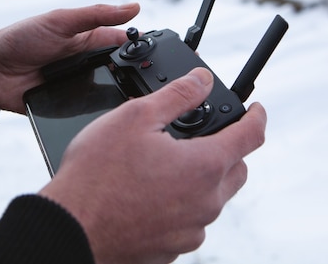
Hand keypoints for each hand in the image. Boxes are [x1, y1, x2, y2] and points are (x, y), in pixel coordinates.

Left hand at [0, 3, 139, 112]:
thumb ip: (96, 14)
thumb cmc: (21, 39)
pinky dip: (99, 115)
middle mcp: (89, 64)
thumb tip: (134, 7)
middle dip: (134, 76)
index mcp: (90, 40)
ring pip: (110, 95)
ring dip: (119, 97)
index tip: (158, 56)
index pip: (125, 44)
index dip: (142, 49)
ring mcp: (81, 87)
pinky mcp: (71, 108)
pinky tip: (109, 118)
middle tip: (148, 82)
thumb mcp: (61, 21)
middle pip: (122, 72)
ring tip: (132, 99)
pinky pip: (91, 114)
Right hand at [39, 68, 266, 263]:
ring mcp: (191, 230)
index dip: (257, 116)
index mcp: (205, 167)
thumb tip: (202, 80)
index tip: (256, 110)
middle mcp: (206, 203)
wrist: (70, 228)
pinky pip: (191, 221)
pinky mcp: (173, 249)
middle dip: (228, 148)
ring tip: (166, 165)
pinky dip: (182, 203)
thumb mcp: (136, 117)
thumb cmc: (97, 176)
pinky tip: (151, 194)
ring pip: (213, 197)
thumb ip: (177, 95)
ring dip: (203, 178)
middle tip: (201, 137)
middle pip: (237, 169)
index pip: (251, 136)